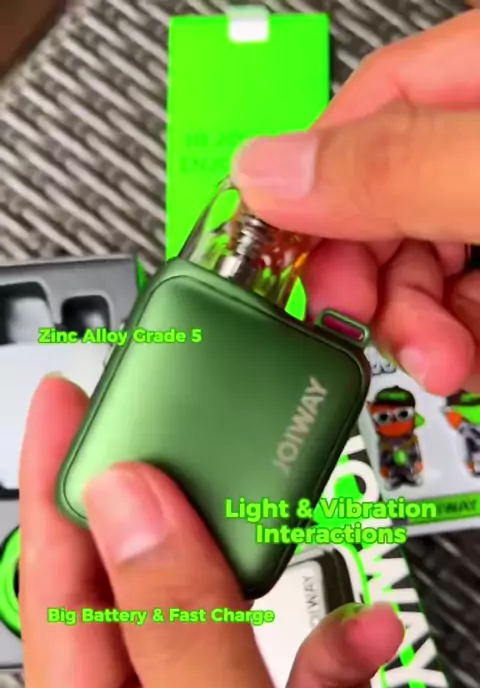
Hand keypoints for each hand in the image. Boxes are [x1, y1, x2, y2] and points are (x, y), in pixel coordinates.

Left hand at [19, 376, 479, 687]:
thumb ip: (180, 639)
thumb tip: (134, 513)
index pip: (60, 609)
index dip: (60, 501)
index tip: (68, 417)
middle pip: (143, 597)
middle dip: (153, 509)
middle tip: (159, 424)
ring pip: (231, 613)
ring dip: (250, 561)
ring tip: (248, 496)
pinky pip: (321, 657)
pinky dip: (344, 632)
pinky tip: (360, 628)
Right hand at [233, 10, 479, 396]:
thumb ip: (394, 168)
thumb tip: (267, 174)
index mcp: (478, 76)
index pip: (355, 119)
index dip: (304, 197)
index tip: (275, 268)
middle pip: (383, 209)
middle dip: (371, 285)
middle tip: (366, 326)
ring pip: (425, 271)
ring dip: (417, 331)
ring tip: (442, 361)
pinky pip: (468, 307)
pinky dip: (458, 342)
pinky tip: (464, 360)